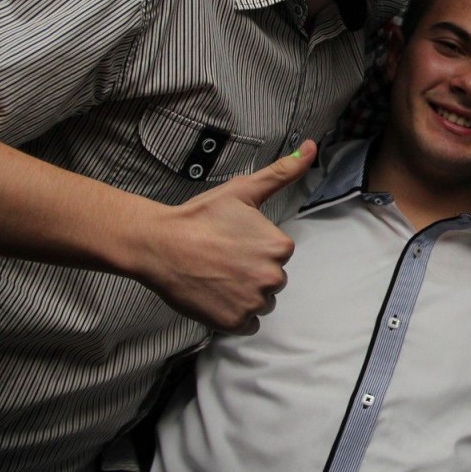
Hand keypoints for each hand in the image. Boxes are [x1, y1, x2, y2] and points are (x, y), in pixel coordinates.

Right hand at [136, 140, 316, 334]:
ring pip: (261, 302)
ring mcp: (253, 302)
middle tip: (222, 259)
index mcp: (280, 247)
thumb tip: (311, 147)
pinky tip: (216, 295)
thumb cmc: (201, 217)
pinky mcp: (234, 322)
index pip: (278, 254)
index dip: (255, 248)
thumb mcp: (245, 190)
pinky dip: (234, 314)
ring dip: (244, 294)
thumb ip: (283, 172)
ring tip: (217, 276)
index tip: (233, 242)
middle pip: (272, 280)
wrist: (159, 244)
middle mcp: (273, 277)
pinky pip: (248, 324)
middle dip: (252, 272)